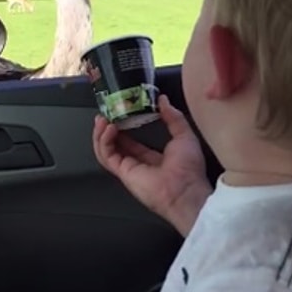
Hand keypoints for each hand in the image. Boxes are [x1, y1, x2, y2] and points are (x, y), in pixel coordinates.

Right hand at [93, 94, 212, 235]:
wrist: (186, 191)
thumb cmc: (189, 169)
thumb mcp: (185, 135)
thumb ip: (173, 117)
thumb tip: (163, 100)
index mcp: (155, 156)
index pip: (134, 141)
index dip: (125, 127)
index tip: (122, 114)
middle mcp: (140, 163)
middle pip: (116, 145)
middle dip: (108, 129)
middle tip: (106, 114)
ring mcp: (130, 168)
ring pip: (107, 150)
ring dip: (101, 133)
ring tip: (103, 119)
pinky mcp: (123, 172)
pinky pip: (107, 156)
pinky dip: (104, 141)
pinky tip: (109, 128)